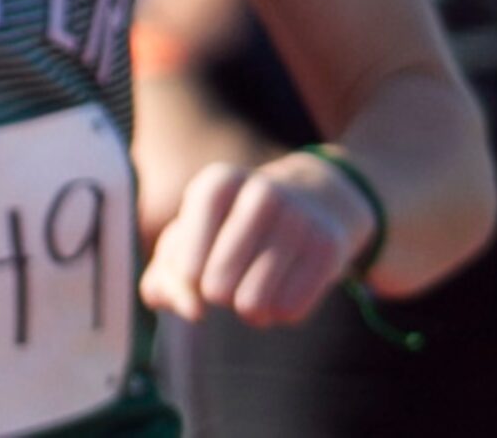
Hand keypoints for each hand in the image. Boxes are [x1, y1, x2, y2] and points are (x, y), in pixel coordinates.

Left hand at [139, 156, 371, 327]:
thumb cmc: (233, 226)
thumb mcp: (192, 236)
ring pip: (253, 304)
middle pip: (217, 289)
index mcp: (217, 184)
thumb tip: (191, 309)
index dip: (188, 282)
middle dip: (219, 295)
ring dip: (250, 308)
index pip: (185, 266)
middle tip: (231, 275)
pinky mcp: (328, 246)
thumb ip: (168, 277)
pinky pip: (289, 310)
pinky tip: (284, 284)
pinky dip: (280, 311)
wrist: (311, 200)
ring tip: (256, 282)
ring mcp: (299, 218)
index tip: (198, 267)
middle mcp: (260, 193)